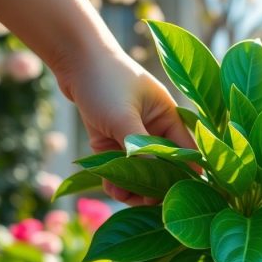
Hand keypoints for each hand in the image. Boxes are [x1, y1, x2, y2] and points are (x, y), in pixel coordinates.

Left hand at [57, 49, 193, 204]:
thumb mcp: (123, 118)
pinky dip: (117, 180)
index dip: (185, 175)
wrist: (74, 59)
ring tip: (123, 195)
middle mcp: (156, 128)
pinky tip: (111, 188)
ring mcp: (133, 136)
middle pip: (164, 167)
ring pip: (141, 171)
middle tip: (147, 202)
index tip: (180, 197)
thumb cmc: (104, 81)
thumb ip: (141, 150)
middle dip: (156, 186)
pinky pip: (121, 168)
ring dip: (134, 186)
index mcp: (169, 118)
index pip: (187, 153)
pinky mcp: (113, 141)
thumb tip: (155, 182)